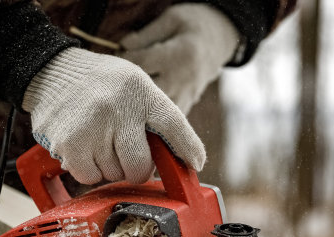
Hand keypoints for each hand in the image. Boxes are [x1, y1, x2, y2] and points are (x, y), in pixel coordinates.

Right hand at [22, 47, 205, 183]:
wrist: (52, 70)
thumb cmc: (101, 85)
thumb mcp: (136, 87)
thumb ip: (156, 118)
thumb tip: (184, 159)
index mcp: (139, 91)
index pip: (173, 124)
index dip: (188, 148)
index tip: (195, 164)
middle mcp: (117, 107)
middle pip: (140, 165)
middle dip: (136, 168)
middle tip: (126, 154)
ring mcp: (91, 127)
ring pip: (113, 174)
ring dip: (109, 167)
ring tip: (99, 140)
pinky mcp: (68, 144)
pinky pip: (89, 176)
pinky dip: (88, 170)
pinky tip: (84, 148)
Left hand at [119, 3, 239, 113]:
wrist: (218, 42)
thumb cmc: (192, 26)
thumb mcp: (171, 20)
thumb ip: (146, 35)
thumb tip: (123, 47)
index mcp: (180, 55)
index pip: (141, 62)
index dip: (123, 60)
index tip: (116, 56)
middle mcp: (183, 79)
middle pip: (147, 93)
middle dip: (129, 88)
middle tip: (119, 80)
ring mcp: (186, 95)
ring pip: (157, 113)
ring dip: (139, 107)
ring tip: (126, 99)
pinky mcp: (187, 105)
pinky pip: (167, 119)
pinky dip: (153, 117)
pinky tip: (141, 111)